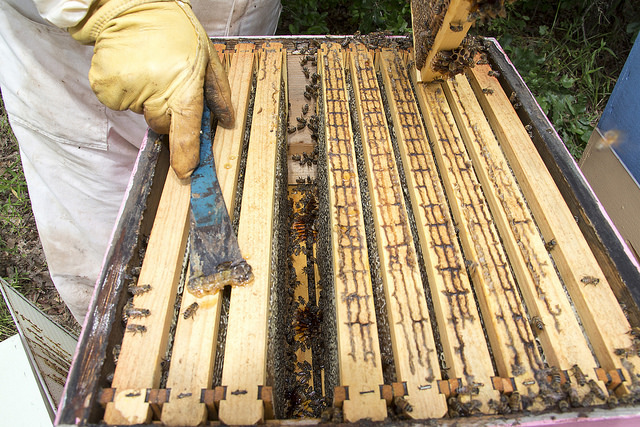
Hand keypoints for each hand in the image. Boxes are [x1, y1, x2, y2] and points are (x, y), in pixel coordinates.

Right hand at [70, 0, 233, 178]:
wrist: (131, 7)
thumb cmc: (174, 30)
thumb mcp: (207, 57)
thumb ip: (218, 92)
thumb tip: (228, 120)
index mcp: (183, 85)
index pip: (185, 130)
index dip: (185, 155)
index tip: (185, 172)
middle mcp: (154, 91)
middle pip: (163, 124)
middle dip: (167, 111)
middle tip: (167, 82)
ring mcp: (127, 90)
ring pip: (140, 113)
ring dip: (146, 99)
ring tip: (149, 69)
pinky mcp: (105, 88)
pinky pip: (119, 103)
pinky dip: (125, 92)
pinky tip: (131, 69)